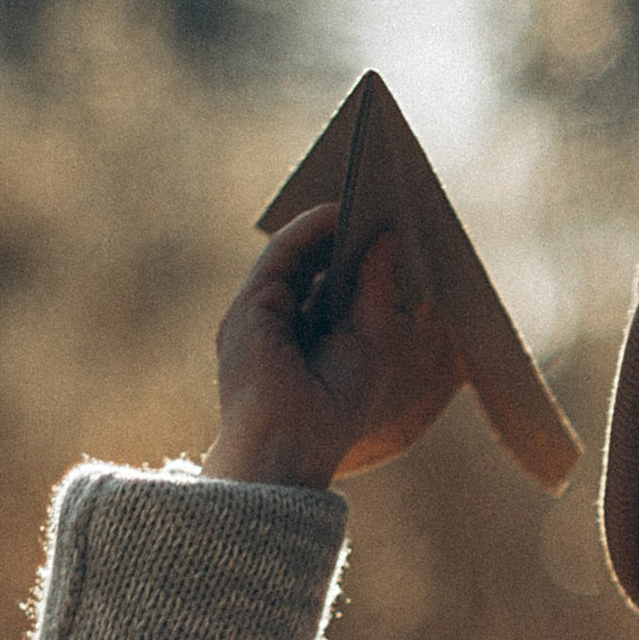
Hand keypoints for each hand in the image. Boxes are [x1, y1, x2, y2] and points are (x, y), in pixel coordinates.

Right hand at [202, 210, 459, 487]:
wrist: (292, 445)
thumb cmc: (333, 408)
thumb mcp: (372, 341)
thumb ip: (376, 289)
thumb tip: (388, 239)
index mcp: (307, 339)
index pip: (331, 284)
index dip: (357, 253)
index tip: (388, 222)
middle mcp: (280, 323)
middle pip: (313, 264)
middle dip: (346, 233)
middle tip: (381, 197)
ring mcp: (261, 312)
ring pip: (294, 254)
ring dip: (327, 223)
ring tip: (366, 194)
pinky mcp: (250, 304)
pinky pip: (280, 255)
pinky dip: (306, 230)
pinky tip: (336, 212)